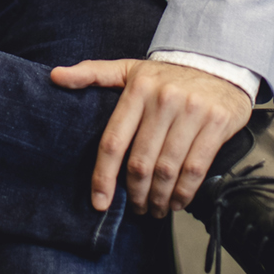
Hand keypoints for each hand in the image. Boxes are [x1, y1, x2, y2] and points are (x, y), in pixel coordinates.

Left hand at [49, 59, 250, 218]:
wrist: (218, 64)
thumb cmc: (167, 75)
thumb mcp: (129, 69)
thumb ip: (92, 74)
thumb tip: (55, 76)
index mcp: (138, 88)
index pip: (114, 141)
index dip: (104, 176)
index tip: (99, 202)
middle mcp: (164, 99)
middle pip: (141, 162)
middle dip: (135, 194)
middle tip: (135, 207)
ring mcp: (192, 112)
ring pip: (168, 170)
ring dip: (158, 198)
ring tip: (154, 209)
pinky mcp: (215, 123)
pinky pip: (196, 168)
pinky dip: (184, 193)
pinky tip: (176, 201)